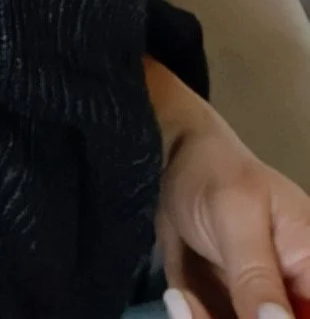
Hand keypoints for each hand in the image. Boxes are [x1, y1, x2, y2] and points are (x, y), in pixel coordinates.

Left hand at [149, 66, 309, 318]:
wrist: (172, 162)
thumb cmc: (215, 172)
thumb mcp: (236, 218)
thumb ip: (258, 275)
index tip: (247, 314)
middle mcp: (293, 290)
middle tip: (201, 311)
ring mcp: (260, 303)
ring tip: (184, 300)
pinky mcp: (230, 308)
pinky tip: (180, 296)